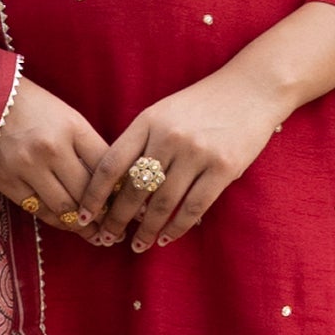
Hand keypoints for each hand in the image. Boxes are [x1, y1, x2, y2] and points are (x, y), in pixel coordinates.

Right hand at [0, 76, 112, 228]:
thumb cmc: (30, 104)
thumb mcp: (65, 115)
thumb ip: (86, 145)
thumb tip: (112, 180)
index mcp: (72, 126)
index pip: (106, 165)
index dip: (120, 189)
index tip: (128, 204)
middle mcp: (51, 148)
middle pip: (87, 192)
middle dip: (106, 215)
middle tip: (117, 230)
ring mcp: (27, 166)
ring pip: (65, 207)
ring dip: (84, 226)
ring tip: (96, 235)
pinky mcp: (6, 181)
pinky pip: (38, 210)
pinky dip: (57, 221)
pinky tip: (68, 225)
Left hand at [75, 64, 293, 251]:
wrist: (251, 89)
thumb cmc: (202, 104)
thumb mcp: (164, 113)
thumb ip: (141, 142)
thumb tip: (116, 188)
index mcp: (148, 121)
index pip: (111, 163)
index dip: (94, 194)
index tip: (83, 215)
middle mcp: (169, 136)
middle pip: (133, 188)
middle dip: (117, 219)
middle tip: (107, 238)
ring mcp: (196, 152)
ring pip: (162, 203)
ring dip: (146, 230)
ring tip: (137, 245)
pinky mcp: (223, 168)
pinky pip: (193, 207)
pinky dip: (177, 227)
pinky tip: (166, 237)